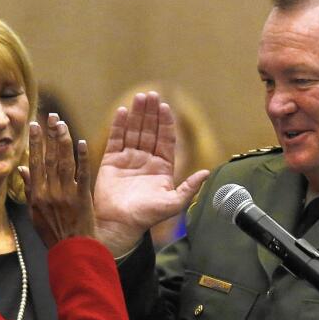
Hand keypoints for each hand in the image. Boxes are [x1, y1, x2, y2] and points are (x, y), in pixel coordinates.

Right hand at [20, 113, 91, 246]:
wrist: (71, 250)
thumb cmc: (52, 233)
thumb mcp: (34, 213)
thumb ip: (30, 189)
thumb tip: (23, 168)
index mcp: (36, 195)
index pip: (35, 163)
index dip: (35, 143)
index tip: (35, 125)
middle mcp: (49, 192)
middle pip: (48, 158)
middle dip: (49, 135)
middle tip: (51, 116)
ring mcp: (65, 195)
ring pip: (63, 163)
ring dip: (63, 141)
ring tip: (62, 124)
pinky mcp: (81, 198)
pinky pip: (81, 175)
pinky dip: (81, 159)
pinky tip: (81, 143)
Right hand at [94, 91, 210, 256]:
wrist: (120, 225)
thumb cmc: (147, 216)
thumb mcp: (173, 203)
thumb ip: (189, 188)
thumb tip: (207, 173)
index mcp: (162, 167)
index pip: (166, 139)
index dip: (166, 122)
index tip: (165, 106)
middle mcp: (146, 160)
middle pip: (150, 130)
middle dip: (151, 112)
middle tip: (150, 94)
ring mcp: (128, 159)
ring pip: (134, 131)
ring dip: (137, 114)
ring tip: (138, 97)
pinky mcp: (111, 162)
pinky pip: (116, 139)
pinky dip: (119, 125)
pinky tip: (122, 111)